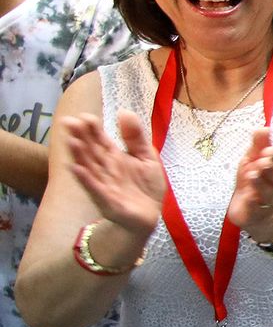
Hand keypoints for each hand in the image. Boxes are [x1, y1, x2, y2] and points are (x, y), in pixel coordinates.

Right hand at [60, 111, 163, 235]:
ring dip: (79, 155)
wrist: (149, 215)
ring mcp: (104, 184)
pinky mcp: (108, 200)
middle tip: (69, 122)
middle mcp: (105, 168)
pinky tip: (77, 169)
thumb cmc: (145, 186)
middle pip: (91, 151)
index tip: (84, 116)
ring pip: (89, 167)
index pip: (100, 139)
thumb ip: (135, 137)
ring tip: (71, 141)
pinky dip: (86, 179)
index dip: (93, 128)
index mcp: (114, 157)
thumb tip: (124, 111)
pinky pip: (95, 188)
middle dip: (81, 137)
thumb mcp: (147, 157)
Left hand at [226, 128, 272, 239]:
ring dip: (261, 184)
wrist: (259, 216)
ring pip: (268, 193)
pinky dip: (252, 204)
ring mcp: (265, 202)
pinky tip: (248, 197)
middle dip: (271, 169)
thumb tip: (264, 127)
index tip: (269, 149)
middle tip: (263, 161)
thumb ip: (258, 146)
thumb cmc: (256, 184)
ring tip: (253, 175)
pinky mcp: (255, 215)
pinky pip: (255, 210)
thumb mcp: (254, 163)